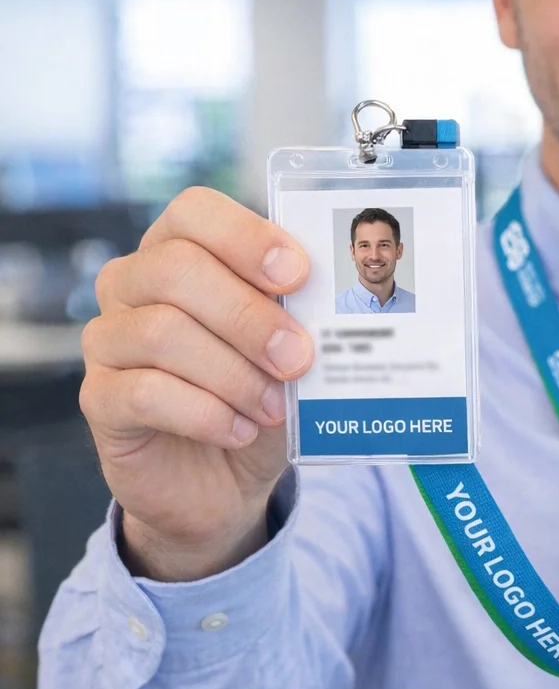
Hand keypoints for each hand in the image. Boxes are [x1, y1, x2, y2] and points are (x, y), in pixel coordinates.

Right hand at [80, 187, 313, 580]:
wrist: (225, 477)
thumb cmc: (260, 393)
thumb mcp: (289, 348)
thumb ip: (300, 315)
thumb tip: (329, 303)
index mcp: (181, 250)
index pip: (194, 210)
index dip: (246, 237)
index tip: (298, 275)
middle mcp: (132, 283)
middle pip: (176, 269)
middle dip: (248, 316)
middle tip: (298, 358)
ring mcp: (107, 339)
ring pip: (160, 331)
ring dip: (233, 373)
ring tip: (273, 407)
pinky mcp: (98, 399)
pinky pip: (143, 392)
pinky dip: (205, 413)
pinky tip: (239, 431)